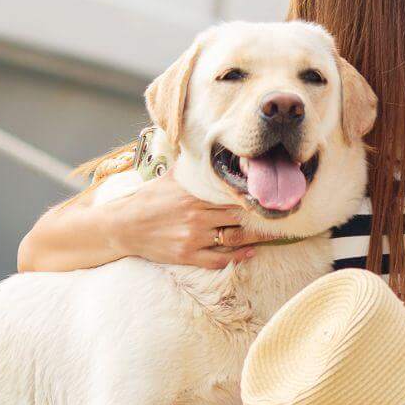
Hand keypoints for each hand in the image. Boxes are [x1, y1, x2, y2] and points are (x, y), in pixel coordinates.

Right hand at [102, 174, 274, 267]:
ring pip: (232, 239)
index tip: (270, 197)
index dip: (252, 198)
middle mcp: (196, 216)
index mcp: (195, 195)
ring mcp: (192, 238)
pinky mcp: (187, 255)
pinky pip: (218, 260)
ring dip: (254, 238)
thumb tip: (202, 144)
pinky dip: (237, 258)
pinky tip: (250, 253)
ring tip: (273, 236)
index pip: (231, 196)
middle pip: (237, 218)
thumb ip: (190, 166)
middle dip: (259, 218)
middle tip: (280, 217)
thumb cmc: (148, 199)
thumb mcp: (169, 177)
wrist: (124, 226)